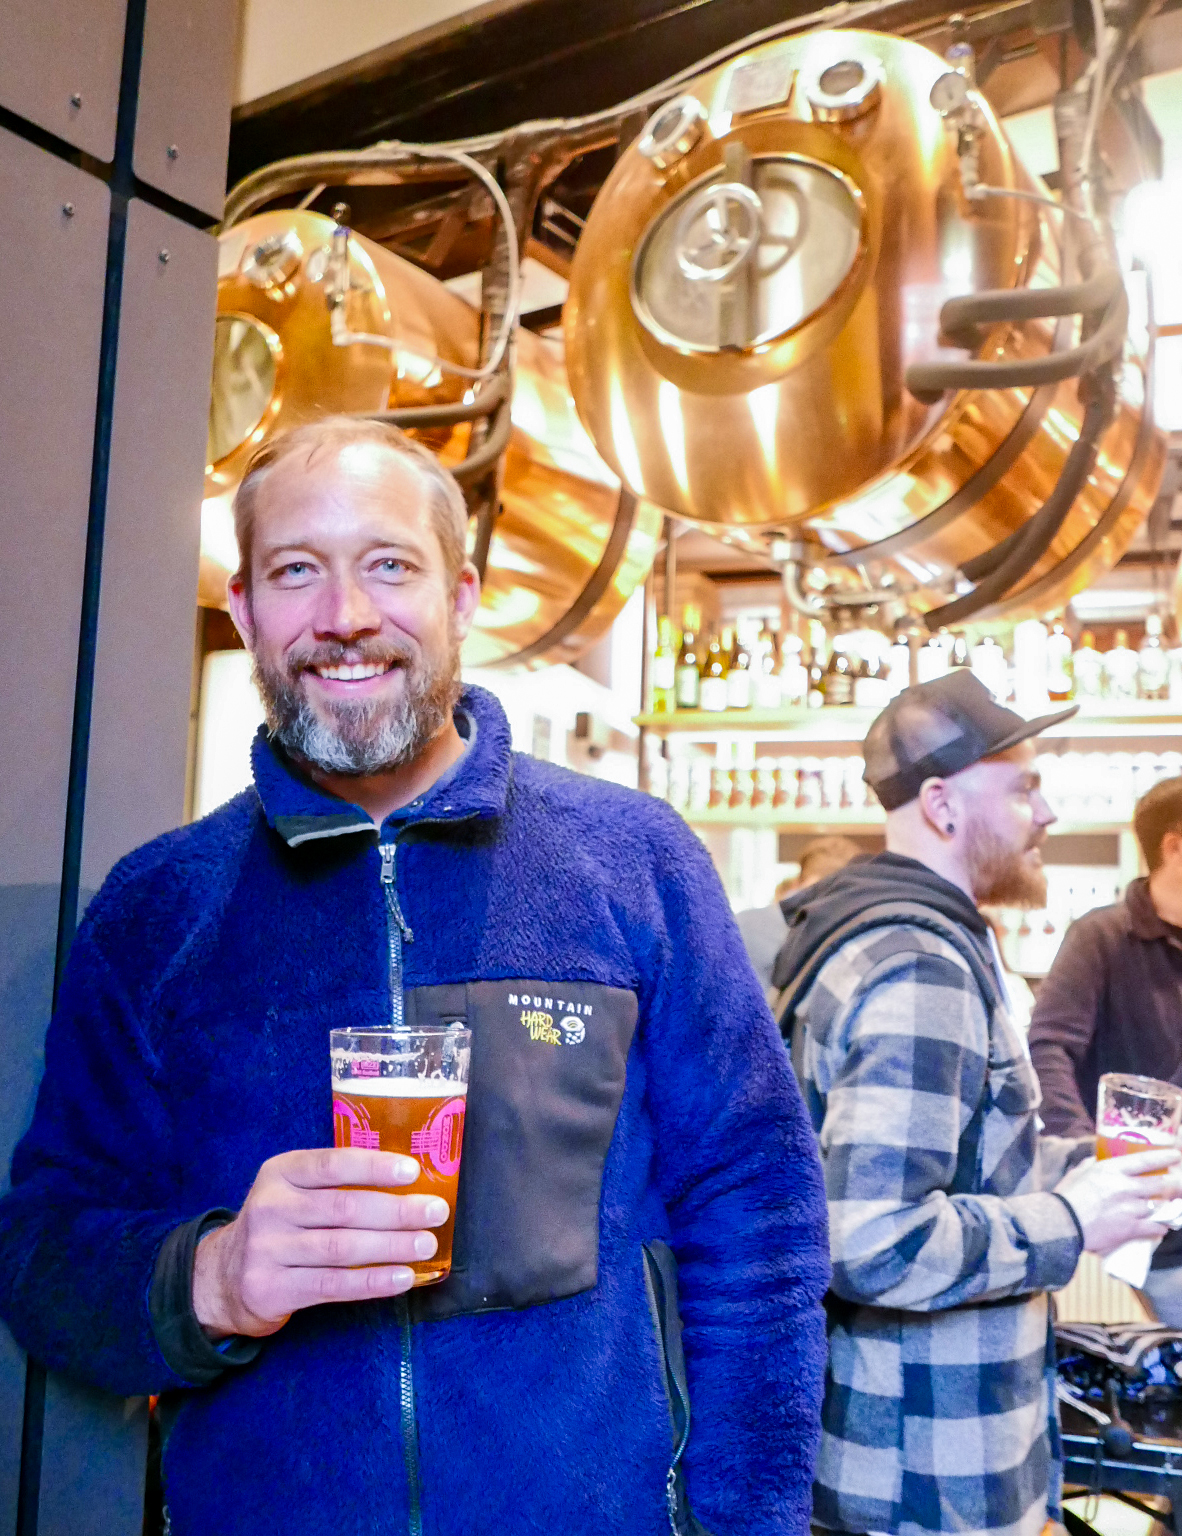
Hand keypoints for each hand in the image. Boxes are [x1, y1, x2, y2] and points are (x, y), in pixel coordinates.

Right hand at [191, 1148, 448, 1338]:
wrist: (224, 1277)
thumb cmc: (281, 1225)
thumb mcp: (294, 1191)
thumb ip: (337, 1183)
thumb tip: (408, 1183)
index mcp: (280, 1173)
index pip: (332, 1164)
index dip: (374, 1167)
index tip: (413, 1172)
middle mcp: (270, 1208)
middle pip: (344, 1208)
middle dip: (396, 1210)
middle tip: (436, 1212)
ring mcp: (267, 1250)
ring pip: (342, 1249)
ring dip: (391, 1246)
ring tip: (426, 1244)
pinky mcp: (272, 1289)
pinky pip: (333, 1286)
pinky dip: (372, 1282)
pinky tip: (403, 1277)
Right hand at [1054, 1149, 1181, 1256]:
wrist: (1063, 1224)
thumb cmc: (1066, 1197)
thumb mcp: (1077, 1173)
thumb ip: (1090, 1165)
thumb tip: (1095, 1160)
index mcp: (1111, 1170)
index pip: (1144, 1160)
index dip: (1162, 1157)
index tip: (1175, 1156)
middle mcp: (1126, 1187)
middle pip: (1159, 1184)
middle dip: (1171, 1184)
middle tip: (1176, 1184)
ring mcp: (1131, 1209)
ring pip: (1159, 1206)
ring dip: (1164, 1207)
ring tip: (1167, 1207)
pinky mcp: (1131, 1229)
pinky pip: (1155, 1227)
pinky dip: (1160, 1227)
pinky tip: (1162, 1227)